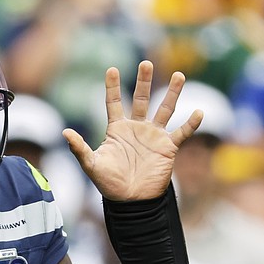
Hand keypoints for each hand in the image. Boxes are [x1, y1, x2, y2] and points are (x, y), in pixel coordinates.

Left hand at [63, 60, 203, 200]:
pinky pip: (182, 133)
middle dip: (144, 81)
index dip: (112, 87)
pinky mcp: (168, 147)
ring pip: (165, 109)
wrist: (130, 201)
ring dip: (172, 93)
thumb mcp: (91, 165)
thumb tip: (65, 133)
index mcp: (117, 129)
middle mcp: (136, 128)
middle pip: (141, 99)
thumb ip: (80, 149)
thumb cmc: (109, 183)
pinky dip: (191, 124)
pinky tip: (199, 112)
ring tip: (179, 75)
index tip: (112, 69)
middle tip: (145, 63)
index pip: (113, 103)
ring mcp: (154, 136)